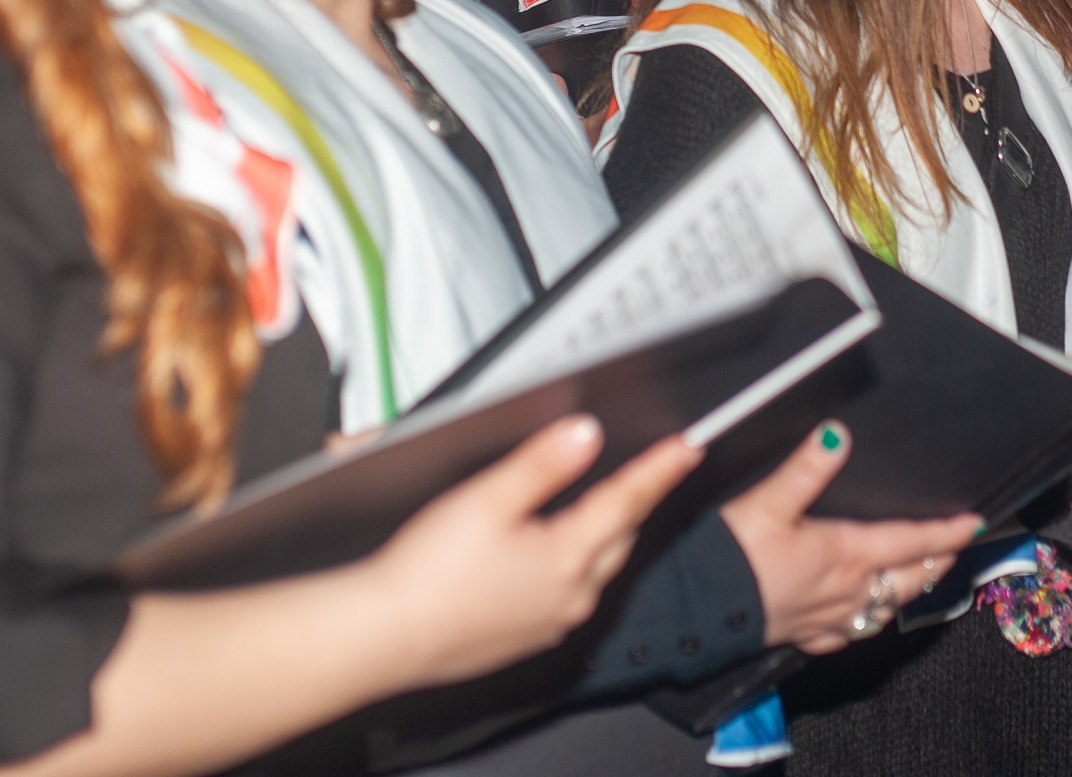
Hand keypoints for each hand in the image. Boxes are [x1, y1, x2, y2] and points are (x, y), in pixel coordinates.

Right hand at [371, 416, 698, 688]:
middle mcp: (570, 597)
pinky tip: (549, 556)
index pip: (629, 500)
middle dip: (634, 501)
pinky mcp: (525, 637)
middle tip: (651, 470)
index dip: (660, 469)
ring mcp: (549, 622)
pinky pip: (567, 596)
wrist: (383, 638)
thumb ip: (542, 463)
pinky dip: (572, 568)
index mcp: (567, 557)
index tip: (688, 447)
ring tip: (603, 504)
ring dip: (604, 535)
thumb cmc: (426, 576)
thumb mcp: (487, 500)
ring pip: (595, 568)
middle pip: (620, 536)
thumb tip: (586, 433)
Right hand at [720, 422, 979, 654]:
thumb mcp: (770, 502)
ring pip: (885, 608)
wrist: (695, 613)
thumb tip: (837, 434)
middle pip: (909, 579)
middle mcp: (846, 591)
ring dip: (909, 590)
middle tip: (956, 549)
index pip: (912, 542)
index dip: (947, 532)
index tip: (973, 523)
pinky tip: (861, 618)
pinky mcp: (803, 635)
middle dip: (937, 562)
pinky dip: (867, 620)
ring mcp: (827, 618)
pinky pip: (849, 633)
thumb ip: (807, 469)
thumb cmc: (731, 561)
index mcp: (845, 554)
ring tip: (921, 578)